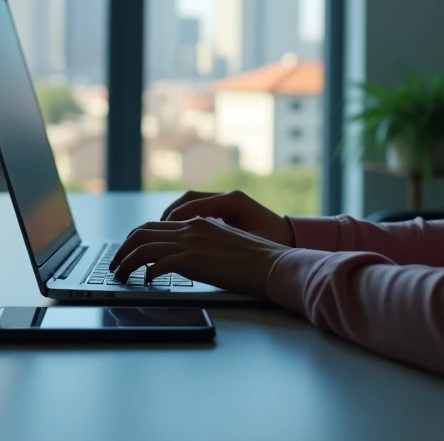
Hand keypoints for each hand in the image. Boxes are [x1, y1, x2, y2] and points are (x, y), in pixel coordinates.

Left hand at [109, 217, 291, 297]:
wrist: (271, 264)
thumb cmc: (255, 261)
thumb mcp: (225, 245)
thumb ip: (205, 246)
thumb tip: (188, 259)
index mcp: (198, 223)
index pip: (156, 226)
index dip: (137, 238)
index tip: (128, 252)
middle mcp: (190, 228)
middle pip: (142, 233)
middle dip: (123, 249)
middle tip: (115, 265)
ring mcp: (190, 243)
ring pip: (142, 247)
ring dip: (125, 262)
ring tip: (120, 276)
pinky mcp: (192, 260)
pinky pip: (156, 264)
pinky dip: (144, 273)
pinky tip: (144, 283)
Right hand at [160, 190, 295, 246]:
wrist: (289, 246)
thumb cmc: (274, 245)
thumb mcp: (249, 242)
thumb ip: (224, 237)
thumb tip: (197, 235)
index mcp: (233, 200)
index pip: (194, 202)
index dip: (175, 217)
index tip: (162, 230)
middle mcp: (227, 197)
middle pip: (189, 199)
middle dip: (169, 215)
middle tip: (154, 232)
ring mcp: (225, 203)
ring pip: (190, 204)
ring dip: (174, 218)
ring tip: (160, 234)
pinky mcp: (225, 211)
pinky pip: (198, 212)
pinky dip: (184, 221)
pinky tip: (176, 235)